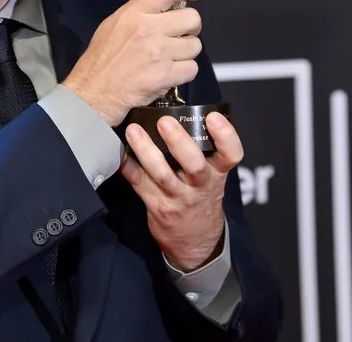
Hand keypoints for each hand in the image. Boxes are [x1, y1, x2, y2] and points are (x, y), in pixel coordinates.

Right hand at [62, 0, 202, 126]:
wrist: (93, 92)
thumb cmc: (101, 60)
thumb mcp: (114, 23)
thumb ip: (138, 5)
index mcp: (134, 13)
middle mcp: (148, 30)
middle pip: (192, 18)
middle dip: (190, 27)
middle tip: (180, 33)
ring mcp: (158, 53)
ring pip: (195, 45)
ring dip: (186, 52)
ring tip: (170, 57)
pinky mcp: (165, 76)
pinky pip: (192, 69)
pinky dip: (184, 73)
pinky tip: (169, 72)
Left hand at [121, 111, 243, 270]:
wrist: (196, 241)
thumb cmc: (201, 196)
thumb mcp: (213, 176)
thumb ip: (204, 150)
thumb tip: (180, 110)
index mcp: (218, 173)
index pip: (231, 154)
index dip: (225, 135)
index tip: (213, 117)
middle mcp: (200, 185)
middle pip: (194, 164)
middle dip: (179, 142)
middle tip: (164, 122)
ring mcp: (178, 198)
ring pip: (162, 175)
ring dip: (146, 151)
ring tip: (133, 131)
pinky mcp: (157, 206)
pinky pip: (139, 184)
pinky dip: (128, 167)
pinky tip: (120, 152)